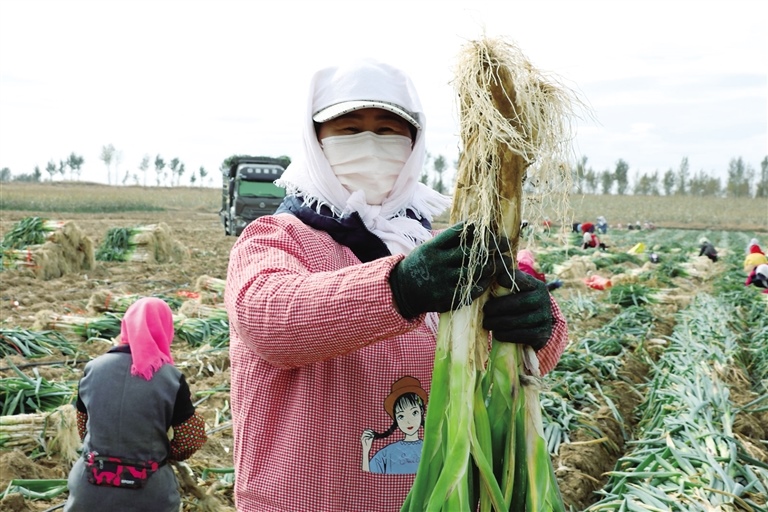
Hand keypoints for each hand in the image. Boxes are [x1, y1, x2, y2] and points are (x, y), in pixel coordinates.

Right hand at [389, 223, 508, 318]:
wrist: (402, 290)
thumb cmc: (422, 264)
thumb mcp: (429, 247)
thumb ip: (450, 240)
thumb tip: (478, 226)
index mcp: (433, 247)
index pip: (460, 233)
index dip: (479, 230)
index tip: (494, 229)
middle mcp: (437, 262)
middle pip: (471, 252)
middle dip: (492, 247)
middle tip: (505, 244)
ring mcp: (441, 281)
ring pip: (474, 272)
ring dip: (492, 267)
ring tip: (503, 263)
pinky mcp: (445, 298)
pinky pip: (470, 291)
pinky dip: (483, 284)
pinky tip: (490, 280)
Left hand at [482, 269, 552, 350]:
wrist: (537, 323)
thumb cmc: (520, 302)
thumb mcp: (517, 290)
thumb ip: (507, 283)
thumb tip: (492, 276)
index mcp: (537, 286)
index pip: (523, 281)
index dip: (510, 280)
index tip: (498, 280)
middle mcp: (545, 300)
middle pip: (519, 303)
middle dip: (498, 307)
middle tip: (485, 310)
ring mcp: (545, 318)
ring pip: (519, 321)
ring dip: (499, 323)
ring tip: (487, 323)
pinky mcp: (543, 334)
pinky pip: (522, 335)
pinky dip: (507, 335)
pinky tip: (497, 334)